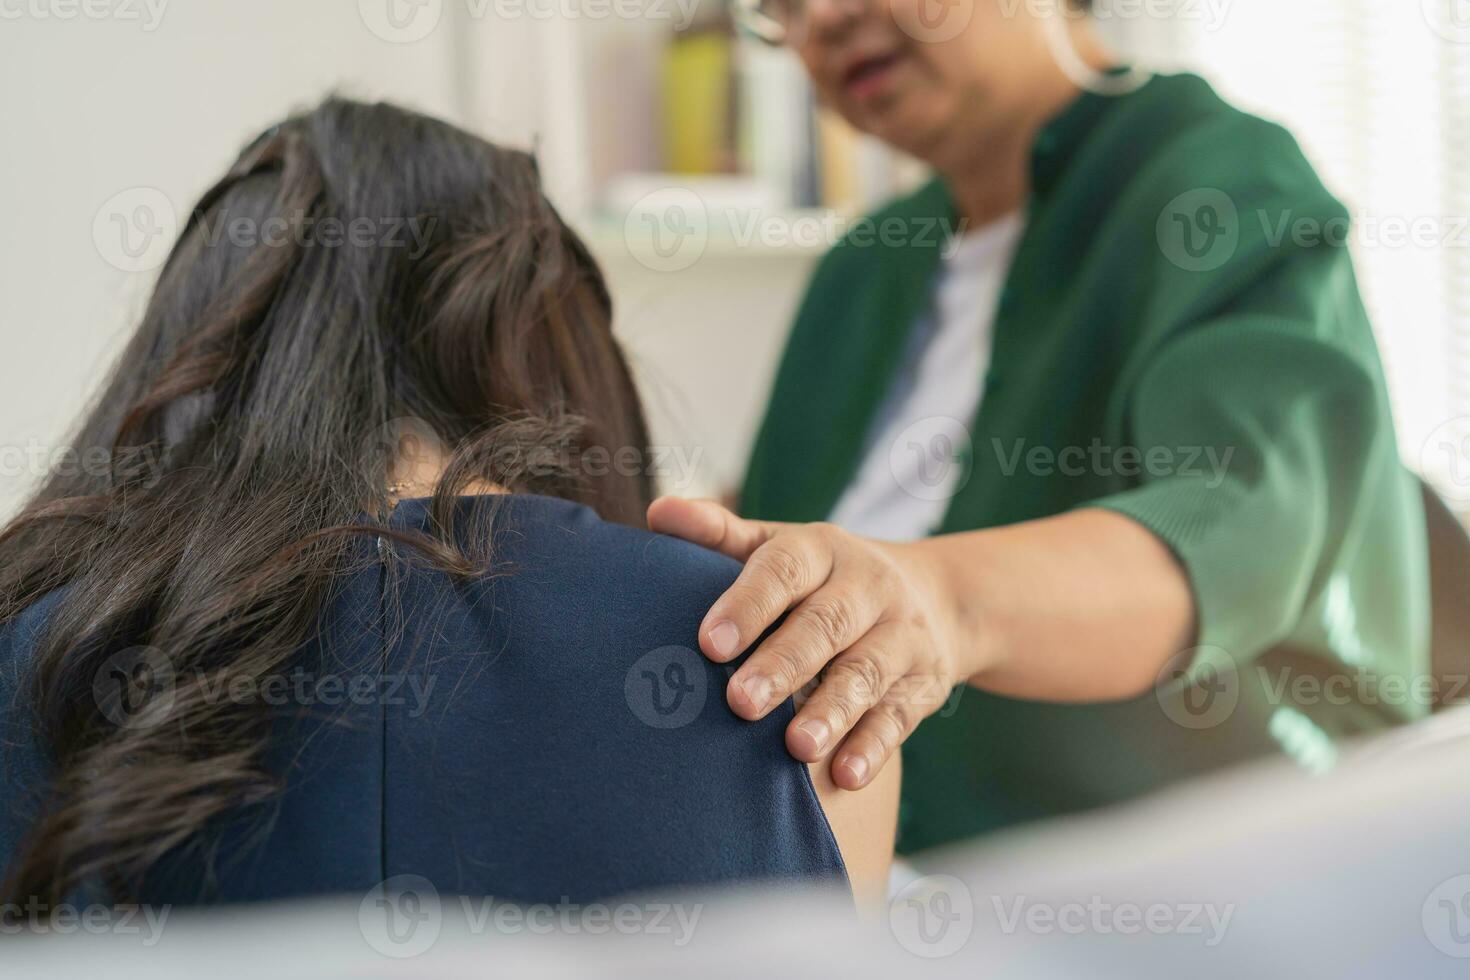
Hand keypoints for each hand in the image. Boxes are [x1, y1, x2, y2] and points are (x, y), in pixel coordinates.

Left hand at [647, 497, 968, 789]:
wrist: (938, 597)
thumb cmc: (824, 578)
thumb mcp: (781, 547)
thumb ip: (720, 535)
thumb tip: (659, 512)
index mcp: (822, 551)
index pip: (785, 569)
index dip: (748, 604)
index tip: (709, 643)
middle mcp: (867, 587)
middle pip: (826, 625)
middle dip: (784, 665)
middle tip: (740, 704)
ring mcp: (901, 636)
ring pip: (866, 673)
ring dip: (833, 711)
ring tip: (797, 748)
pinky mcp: (922, 684)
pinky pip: (900, 717)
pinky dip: (873, 747)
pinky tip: (845, 776)